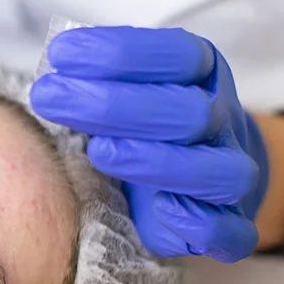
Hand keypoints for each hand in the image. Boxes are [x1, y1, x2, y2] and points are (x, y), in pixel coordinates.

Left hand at [30, 26, 268, 261]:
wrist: (208, 171)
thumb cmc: (150, 122)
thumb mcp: (131, 86)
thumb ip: (102, 76)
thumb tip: (55, 64)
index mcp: (203, 75)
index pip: (178, 55)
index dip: (121, 52)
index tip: (60, 54)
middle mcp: (223, 121)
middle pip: (190, 113)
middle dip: (117, 106)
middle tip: (50, 98)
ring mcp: (232, 174)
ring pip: (222, 172)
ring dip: (159, 163)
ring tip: (99, 153)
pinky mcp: (232, 225)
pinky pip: (233, 232)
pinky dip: (202, 225)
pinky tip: (159, 209)